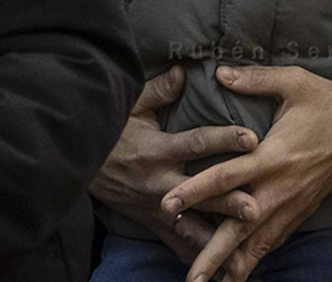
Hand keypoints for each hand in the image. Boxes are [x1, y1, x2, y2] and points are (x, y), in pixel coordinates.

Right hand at [88, 67, 259, 263]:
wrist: (75, 161)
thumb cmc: (110, 129)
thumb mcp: (132, 105)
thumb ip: (160, 90)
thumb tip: (185, 70)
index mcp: (158, 149)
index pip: (198, 143)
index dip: (225, 140)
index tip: (252, 139)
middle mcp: (159, 182)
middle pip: (200, 193)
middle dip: (228, 202)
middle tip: (256, 207)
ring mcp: (155, 207)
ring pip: (190, 226)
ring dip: (215, 236)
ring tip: (242, 247)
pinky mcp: (151, 223)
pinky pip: (176, 243)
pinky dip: (196, 253)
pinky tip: (220, 266)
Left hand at [161, 67, 331, 281]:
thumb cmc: (327, 100)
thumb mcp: (293, 81)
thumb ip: (255, 78)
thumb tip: (219, 71)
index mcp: (273, 156)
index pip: (226, 177)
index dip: (194, 192)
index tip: (167, 206)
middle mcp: (280, 187)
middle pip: (239, 228)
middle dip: (212, 255)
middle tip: (191, 279)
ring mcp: (294, 203)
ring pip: (259, 243)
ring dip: (234, 265)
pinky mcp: (304, 209)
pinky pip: (276, 239)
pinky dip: (256, 256)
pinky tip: (240, 269)